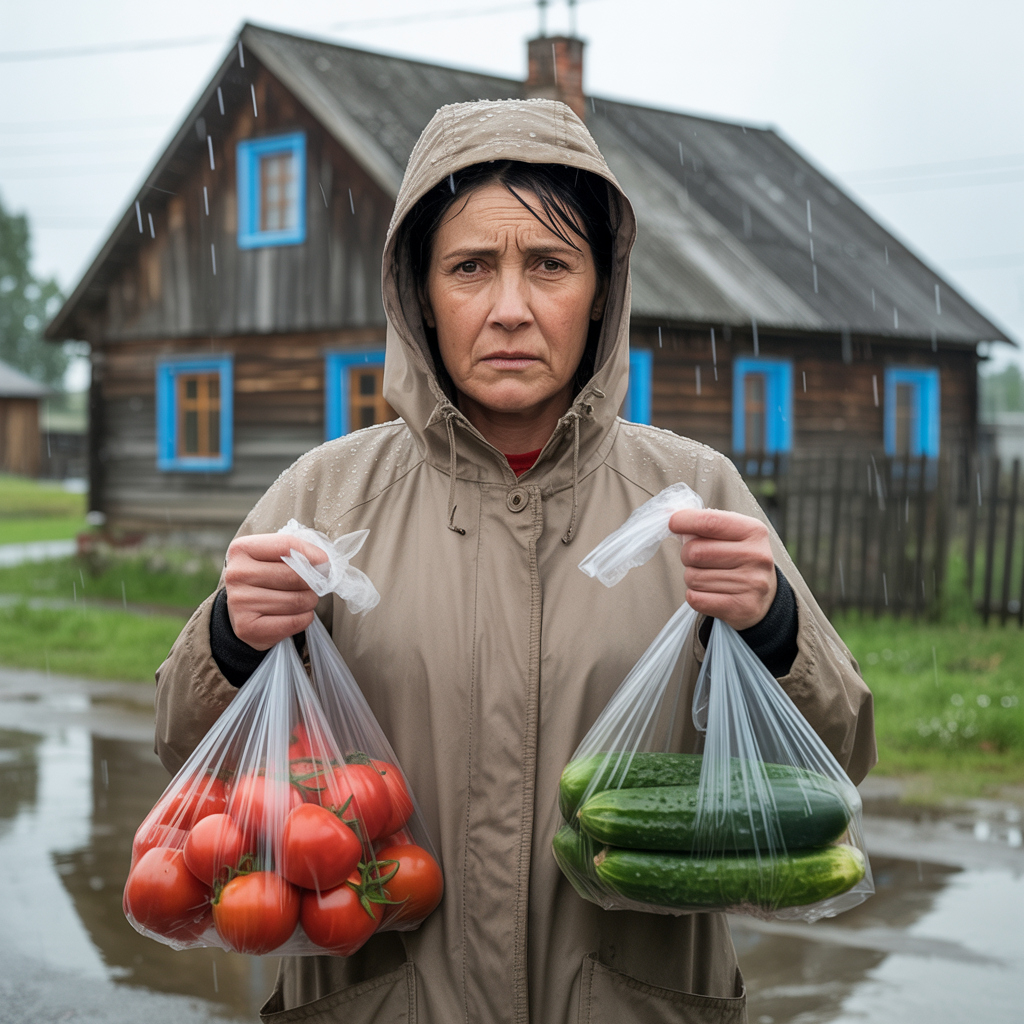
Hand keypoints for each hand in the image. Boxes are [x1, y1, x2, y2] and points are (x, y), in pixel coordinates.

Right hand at [223, 534, 328, 649]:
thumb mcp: (270, 557)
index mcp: (242, 549)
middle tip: (314, 584)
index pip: (286, 546)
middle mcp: (236, 574)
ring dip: (310, 601)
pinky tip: (296, 614)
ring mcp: (240, 603)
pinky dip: (304, 618)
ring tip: (303, 599)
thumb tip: (322, 562)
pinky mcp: (247, 627)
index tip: (324, 561)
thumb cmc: (263, 579)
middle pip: (294, 576)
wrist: (241, 612)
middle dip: (313, 581)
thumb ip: (294, 552)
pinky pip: (294, 622)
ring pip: (297, 600)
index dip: (312, 554)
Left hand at [668, 509, 776, 630]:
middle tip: (698, 559)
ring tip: (709, 577)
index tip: (673, 523)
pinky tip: (710, 593)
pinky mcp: (742, 608)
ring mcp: (751, 584)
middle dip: (687, 555)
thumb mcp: (733, 535)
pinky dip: (695, 596)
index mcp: (753, 531)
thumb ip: (705, 524)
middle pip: (695, 552)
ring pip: (693, 577)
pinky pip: (696, 599)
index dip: (684, 521)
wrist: (765, 597)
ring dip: (692, 578)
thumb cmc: (739, 559)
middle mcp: (756, 556)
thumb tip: (670, 515)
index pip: (710, 522)